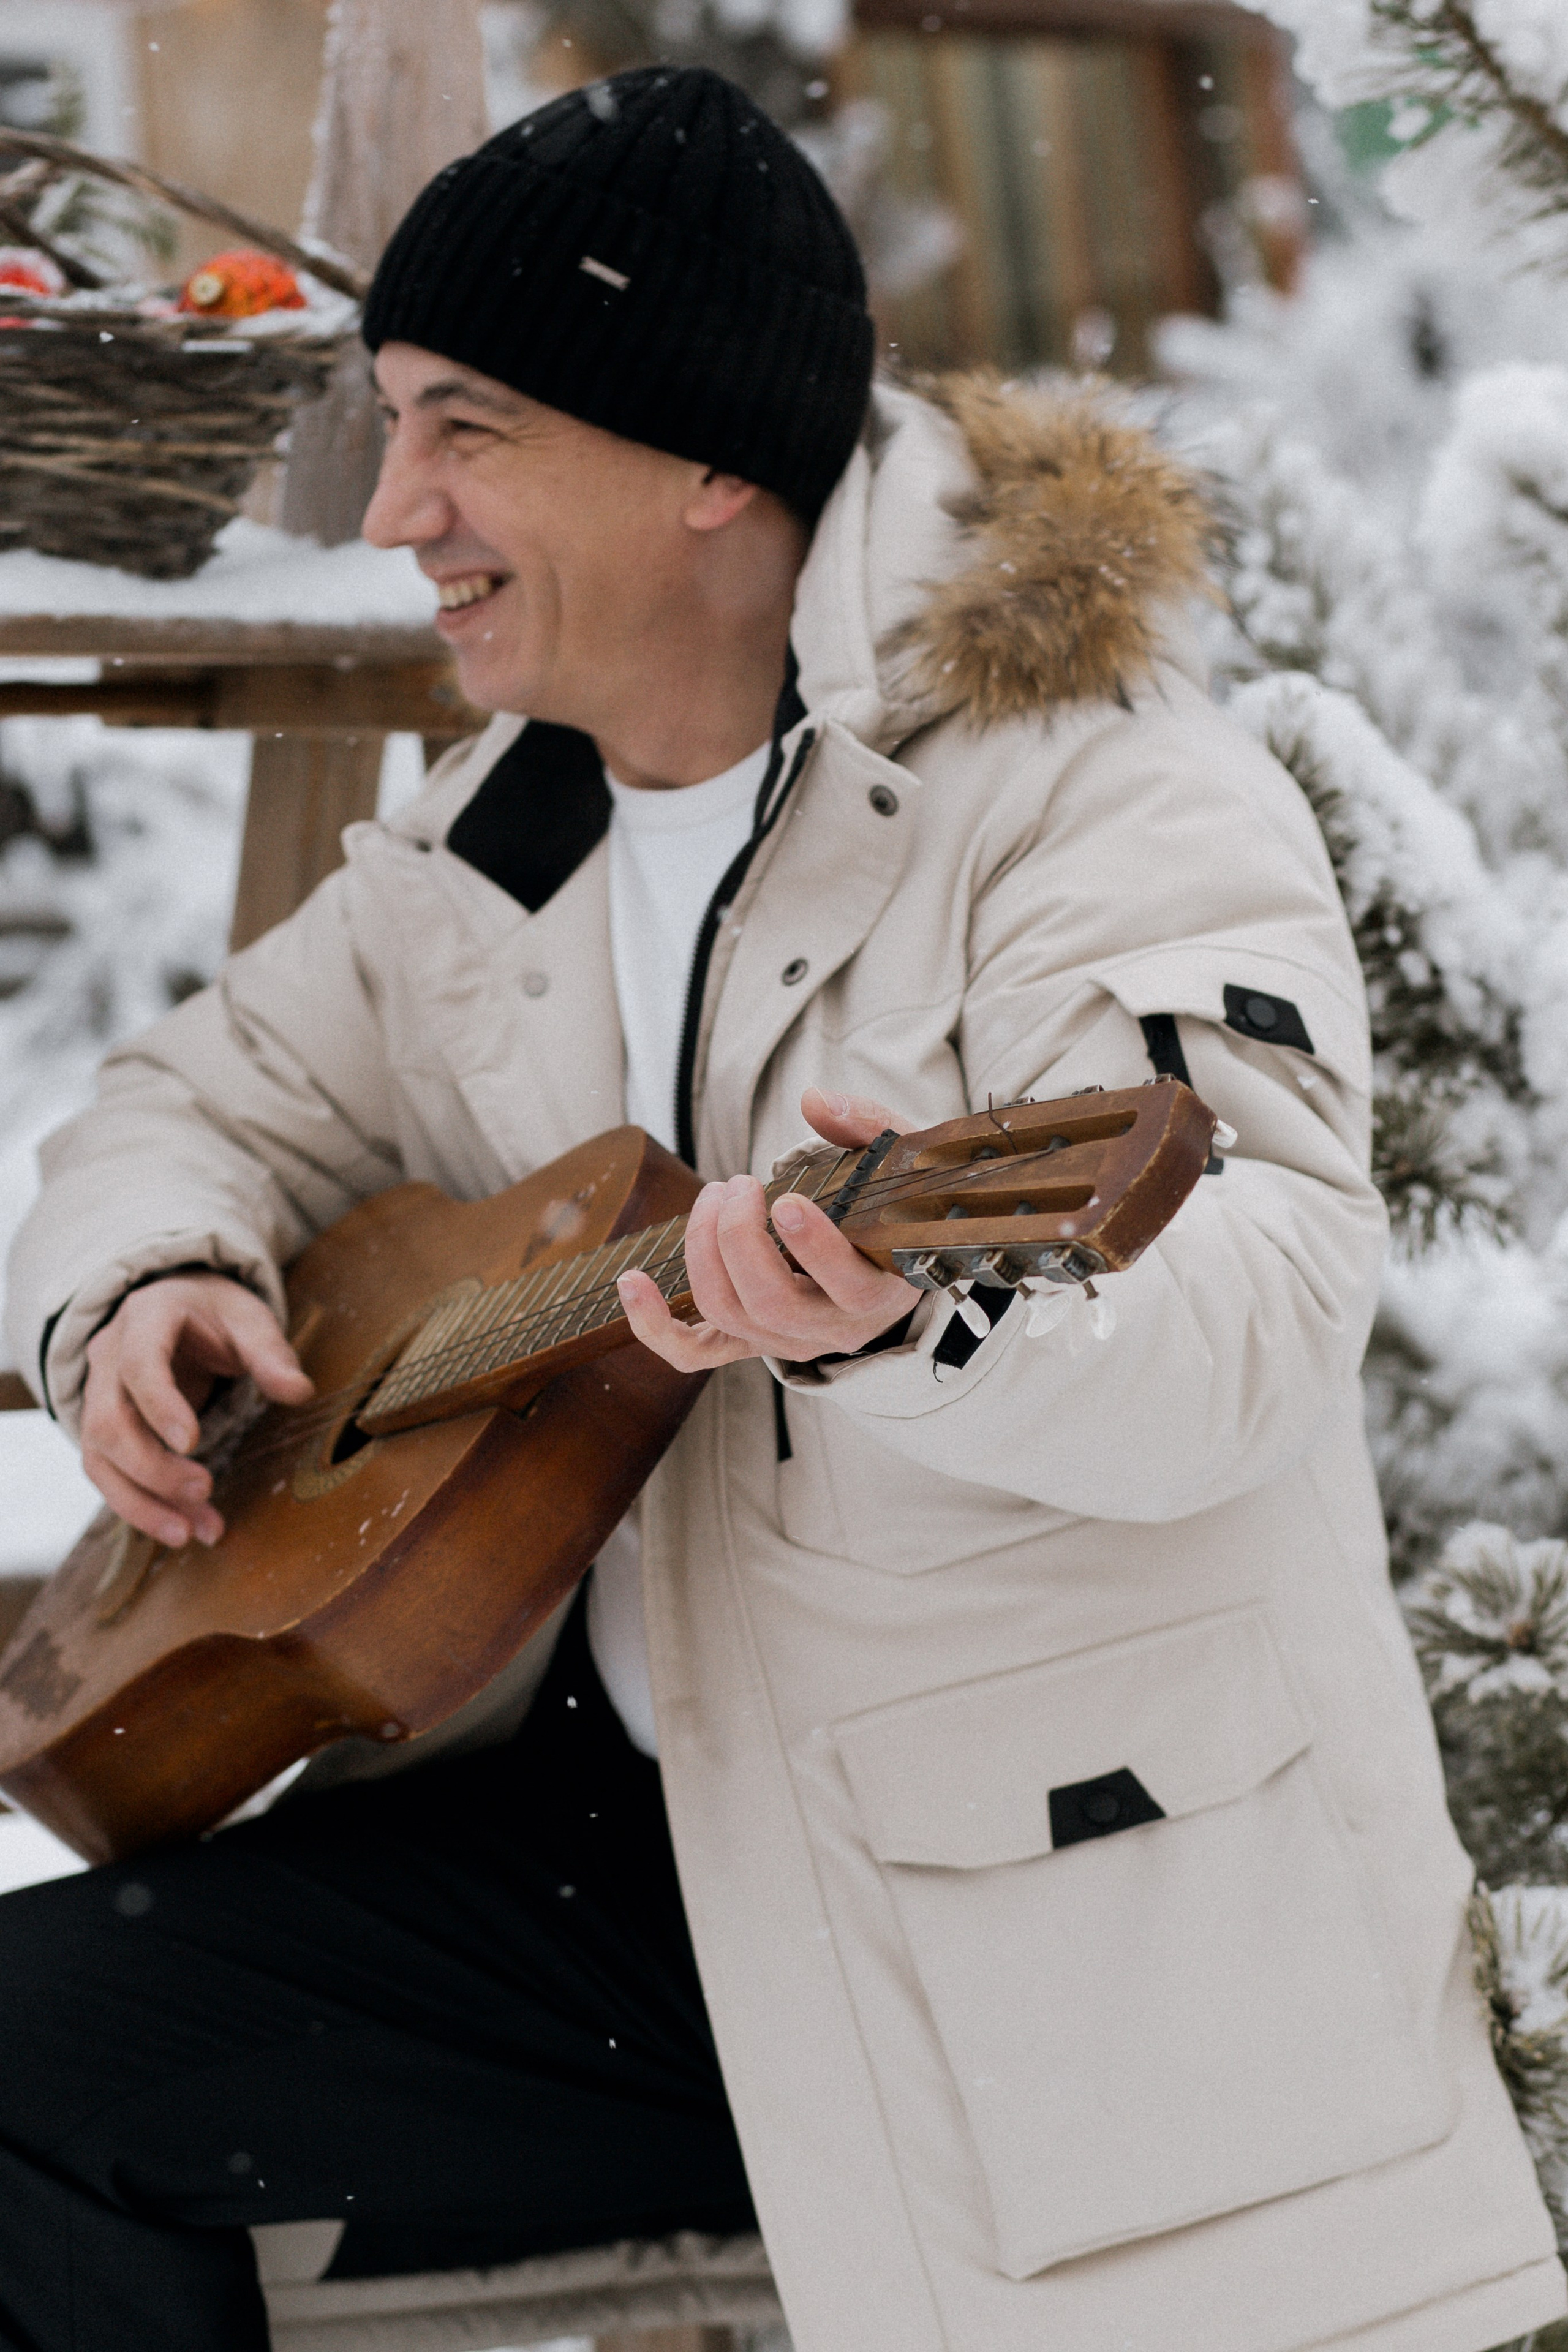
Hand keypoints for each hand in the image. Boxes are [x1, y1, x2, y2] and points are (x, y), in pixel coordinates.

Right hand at [80, 1273, 312, 1547]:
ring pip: (100, 1458)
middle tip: (205, 1490)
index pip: (139, 1365)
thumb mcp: (248, 1319)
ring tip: (191, 1533)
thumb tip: (299, 1391)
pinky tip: (183, 1528)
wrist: (173, 1308)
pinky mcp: (101, 1430)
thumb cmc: (214, 1314)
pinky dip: (141, 1507)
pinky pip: (107, 1475)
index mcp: (145, 1318)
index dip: (160, 1406)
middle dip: (153, 1467)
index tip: (192, 1442)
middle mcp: (108, 1357)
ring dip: (142, 1502)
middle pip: (109, 1421)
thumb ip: (271, 1353)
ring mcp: (97, 1395)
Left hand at [617, 1088, 919, 1372]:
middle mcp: (831, 1327)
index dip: (813, 1247)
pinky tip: (631, 1282)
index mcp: (878, 1290)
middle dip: (739, 1237)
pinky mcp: (746, 1344)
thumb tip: (815, 1102)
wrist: (890, 1259)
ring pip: (728, 1313)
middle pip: (772, 1302)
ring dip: (703, 1249)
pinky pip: (691, 1354)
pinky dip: (654, 1325)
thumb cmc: (892, 1205)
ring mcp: (785, 1341)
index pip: (847, 1285)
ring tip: (714, 1196)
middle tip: (737, 1183)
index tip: (785, 1200)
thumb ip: (867, 1126)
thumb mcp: (899, 1163)